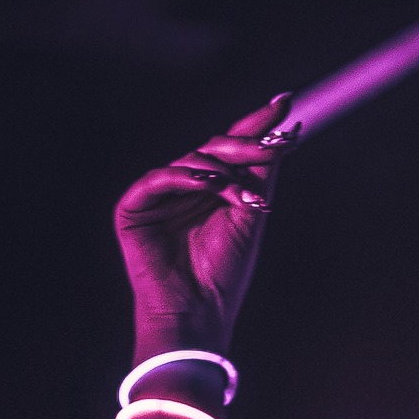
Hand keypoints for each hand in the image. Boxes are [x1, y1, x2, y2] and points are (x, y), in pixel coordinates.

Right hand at [114, 94, 296, 352]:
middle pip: (213, 149)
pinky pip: (158, 179)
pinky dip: (185, 177)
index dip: (256, 125)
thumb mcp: (250, 216)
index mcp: (209, 191)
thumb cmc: (223, 276)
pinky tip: (210, 184)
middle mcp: (183, 189)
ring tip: (241, 191)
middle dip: (245, 145)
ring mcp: (157, 197)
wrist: (198, 315)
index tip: (285, 103)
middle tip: (274, 144)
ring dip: (221, 170)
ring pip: (190, 161)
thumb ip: (261, 174)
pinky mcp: (133, 209)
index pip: (232, 149)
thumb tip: (283, 130)